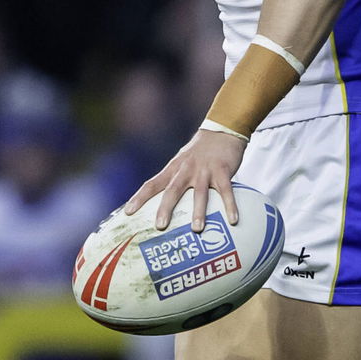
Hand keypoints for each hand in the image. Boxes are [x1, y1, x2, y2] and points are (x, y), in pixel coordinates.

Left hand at [123, 127, 246, 229]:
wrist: (222, 130)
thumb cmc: (199, 152)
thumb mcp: (182, 162)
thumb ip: (174, 180)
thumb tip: (162, 206)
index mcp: (173, 169)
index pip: (152, 184)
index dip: (139, 198)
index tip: (127, 213)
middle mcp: (186, 170)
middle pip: (172, 190)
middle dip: (165, 208)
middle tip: (160, 226)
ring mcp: (204, 170)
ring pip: (200, 193)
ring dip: (198, 211)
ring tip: (196, 229)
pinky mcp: (223, 170)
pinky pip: (226, 191)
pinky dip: (229, 206)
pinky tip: (233, 221)